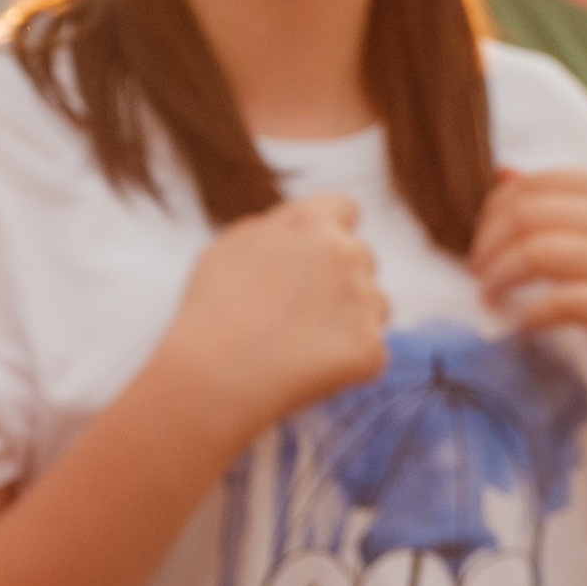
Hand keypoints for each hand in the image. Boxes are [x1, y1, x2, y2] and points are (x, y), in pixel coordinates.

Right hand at [143, 197, 402, 443]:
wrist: (210, 377)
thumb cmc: (209, 314)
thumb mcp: (227, 249)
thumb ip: (272, 231)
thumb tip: (301, 229)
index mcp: (310, 222)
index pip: (344, 208)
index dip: (332, 233)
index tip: (318, 259)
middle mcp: (345, 252)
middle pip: (364, 258)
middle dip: (343, 280)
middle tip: (302, 314)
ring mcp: (363, 299)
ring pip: (377, 305)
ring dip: (352, 320)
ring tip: (302, 346)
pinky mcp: (370, 347)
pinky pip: (372, 353)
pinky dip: (348, 365)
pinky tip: (308, 372)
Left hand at [471, 162, 586, 404]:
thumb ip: (575, 198)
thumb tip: (505, 176)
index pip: (535, 183)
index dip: (494, 212)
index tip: (484, 240)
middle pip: (527, 215)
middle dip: (488, 246)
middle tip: (480, 273)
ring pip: (537, 253)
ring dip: (501, 278)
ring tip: (492, 296)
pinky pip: (564, 302)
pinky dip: (532, 313)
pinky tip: (523, 323)